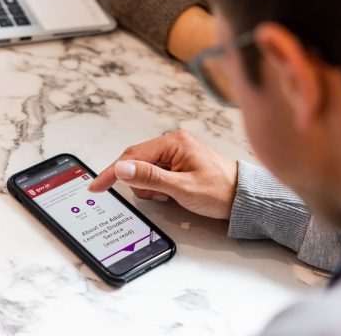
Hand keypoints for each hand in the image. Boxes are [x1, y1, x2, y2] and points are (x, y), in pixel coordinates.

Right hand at [88, 130, 237, 219]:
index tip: (96, 186)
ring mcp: (175, 152)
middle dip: (141, 183)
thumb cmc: (220, 191)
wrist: (243, 198)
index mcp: (173, 142)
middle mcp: (173, 143)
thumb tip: (121, 167)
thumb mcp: (182, 188)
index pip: (132, 155)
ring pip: (145, 171)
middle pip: (137, 162)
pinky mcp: (178, 162)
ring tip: (172, 196)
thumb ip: (150, 177)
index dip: (112, 172)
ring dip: (151, 187)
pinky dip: (158, 187)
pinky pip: (156, 174)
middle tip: (159, 198)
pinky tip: (173, 194)